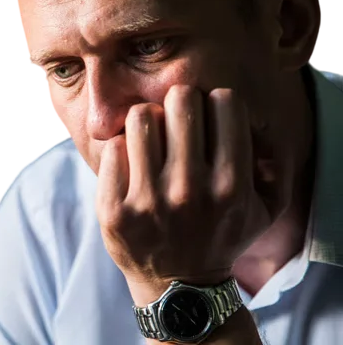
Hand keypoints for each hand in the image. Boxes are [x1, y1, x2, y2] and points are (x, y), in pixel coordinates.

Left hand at [95, 85, 289, 300]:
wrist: (180, 288)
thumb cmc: (220, 237)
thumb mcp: (262, 211)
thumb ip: (272, 168)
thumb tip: (258, 125)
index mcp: (231, 184)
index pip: (224, 101)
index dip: (217, 102)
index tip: (209, 117)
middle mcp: (190, 189)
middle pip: (180, 99)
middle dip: (180, 103)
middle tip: (176, 121)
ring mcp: (149, 200)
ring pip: (141, 116)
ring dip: (147, 121)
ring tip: (151, 139)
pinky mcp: (114, 210)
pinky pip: (113, 146)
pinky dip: (121, 148)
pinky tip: (130, 163)